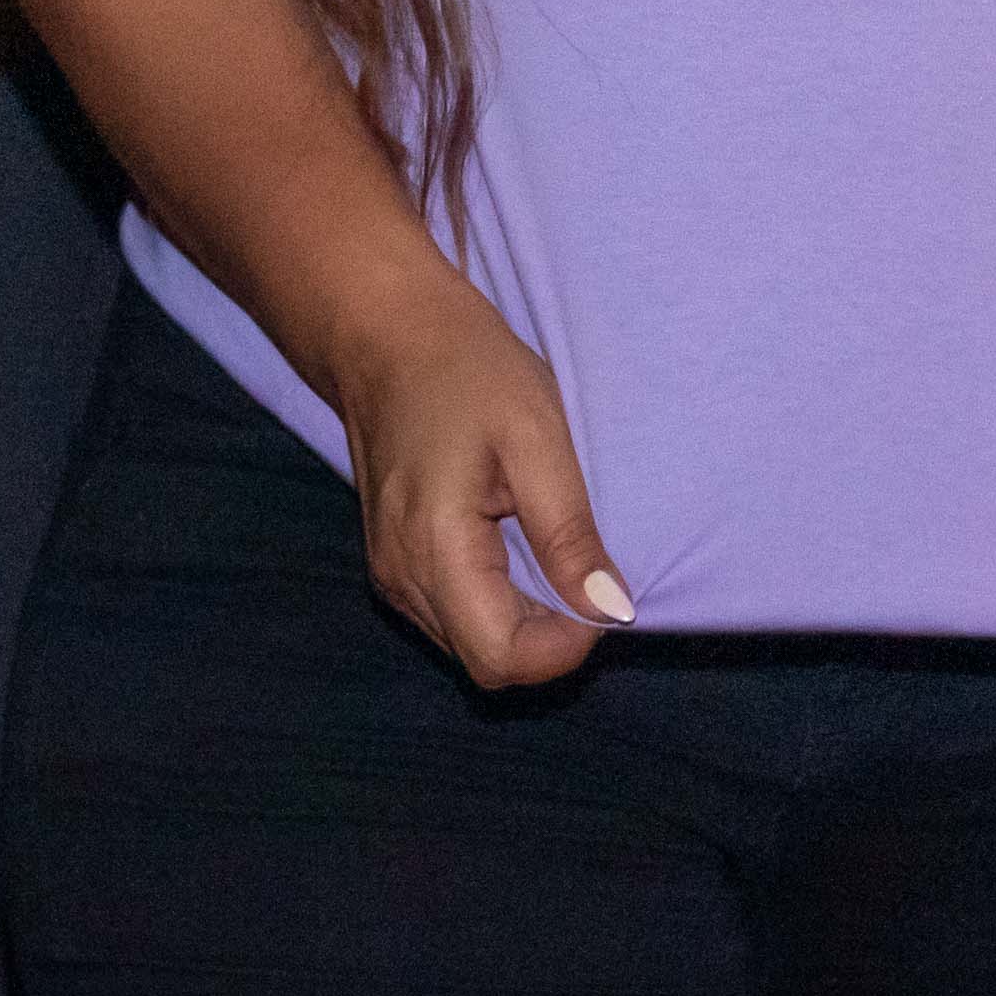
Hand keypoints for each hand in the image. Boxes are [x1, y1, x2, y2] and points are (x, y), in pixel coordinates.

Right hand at [323, 280, 629, 690]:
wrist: (384, 333)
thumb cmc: (464, 369)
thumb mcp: (537, 437)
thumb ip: (569, 533)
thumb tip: (611, 611)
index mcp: (434, 549)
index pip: (502, 659)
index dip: (566, 648)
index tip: (606, 596)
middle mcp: (401, 578)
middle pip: (488, 662)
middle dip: (552, 638)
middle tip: (593, 573)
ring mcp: (391, 574)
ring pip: (472, 645)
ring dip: (529, 623)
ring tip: (560, 554)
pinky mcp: (395, 563)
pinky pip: (456, 616)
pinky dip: (501, 604)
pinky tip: (525, 551)